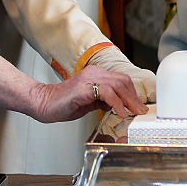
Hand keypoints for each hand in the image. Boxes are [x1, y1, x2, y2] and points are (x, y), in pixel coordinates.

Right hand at [27, 65, 147, 122]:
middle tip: (141, 111)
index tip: (138, 106)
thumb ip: (104, 100)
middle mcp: (94, 73)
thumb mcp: (90, 101)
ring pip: (117, 85)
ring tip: (134, 112)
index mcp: (96, 74)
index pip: (121, 80)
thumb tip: (119, 105)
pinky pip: (106, 93)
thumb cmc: (65, 103)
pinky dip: (116, 103)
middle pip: (123, 81)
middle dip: (134, 97)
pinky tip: (120, 112)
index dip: (132, 93)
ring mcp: (89, 79)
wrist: (45, 103)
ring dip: (129, 100)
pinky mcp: (83, 88)